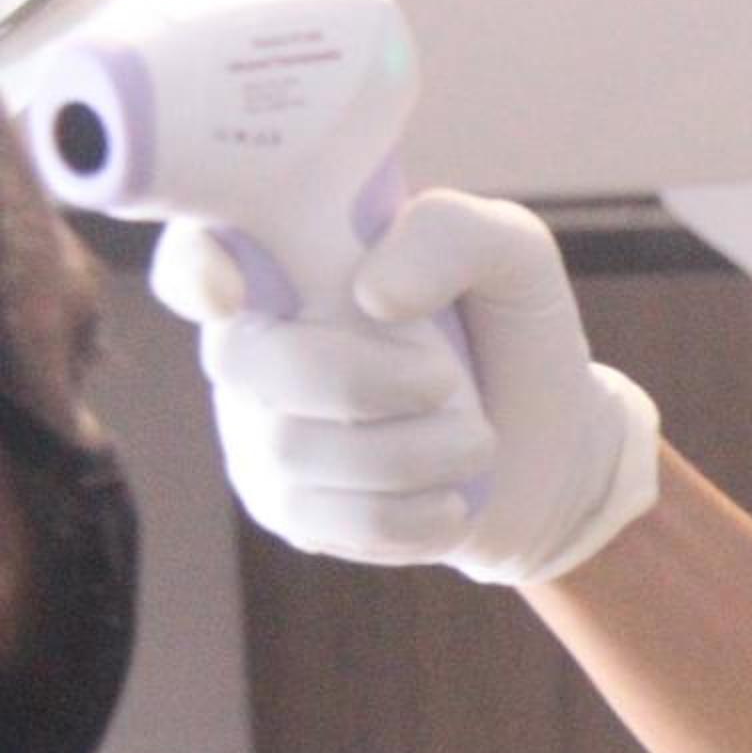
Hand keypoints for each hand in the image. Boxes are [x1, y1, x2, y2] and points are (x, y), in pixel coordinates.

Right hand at [150, 190, 660, 585]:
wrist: (557, 452)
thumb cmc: (517, 335)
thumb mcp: (512, 256)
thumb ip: (451, 233)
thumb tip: (373, 295)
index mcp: (288, 268)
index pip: (193, 258)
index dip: (195, 272)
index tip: (235, 294)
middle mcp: (254, 347)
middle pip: (249, 363)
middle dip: (362, 378)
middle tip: (448, 381)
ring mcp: (261, 433)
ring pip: (294, 450)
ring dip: (415, 450)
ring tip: (475, 441)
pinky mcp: (294, 512)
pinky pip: (334, 520)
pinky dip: (416, 514)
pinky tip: (451, 499)